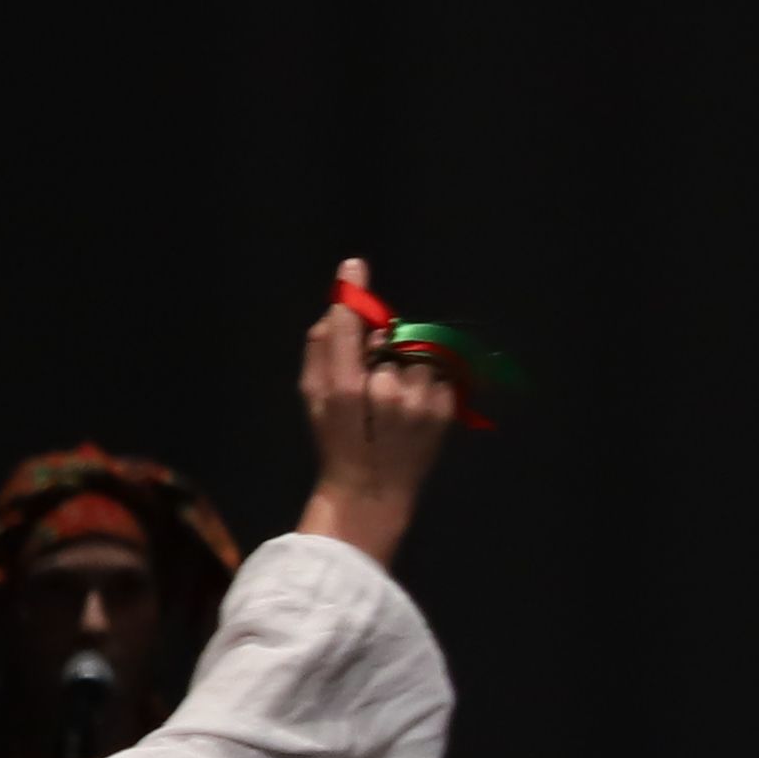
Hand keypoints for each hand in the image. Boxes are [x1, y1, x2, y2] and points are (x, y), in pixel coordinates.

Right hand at [296, 261, 466, 568]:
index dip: (353, 297)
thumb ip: (320, 351)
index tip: (354, 267)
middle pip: (388, 339)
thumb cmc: (337, 441)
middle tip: (373, 376)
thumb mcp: (314, 397)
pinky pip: (439, 374)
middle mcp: (385, 392)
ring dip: (406, 366)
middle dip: (381, 348)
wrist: (373, 490)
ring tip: (395, 398)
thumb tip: (335, 313)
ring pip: (416, 355)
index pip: (349, 330)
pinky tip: (413, 407)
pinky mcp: (444, 412)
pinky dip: (427, 383)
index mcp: (345, 388)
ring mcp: (419, 403)